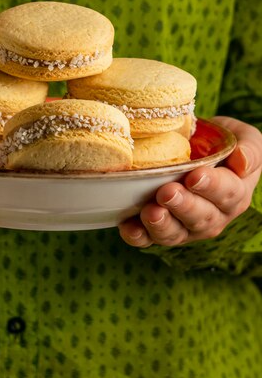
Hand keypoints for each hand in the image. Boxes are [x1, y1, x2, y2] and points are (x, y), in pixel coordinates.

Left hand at [119, 116, 261, 247]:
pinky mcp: (160, 231)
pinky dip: (138, 235)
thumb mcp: (243, 138)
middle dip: (183, 206)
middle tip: (167, 192)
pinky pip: (148, 239)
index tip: (195, 177)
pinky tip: (128, 227)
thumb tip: (242, 161)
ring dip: (161, 225)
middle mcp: (212, 216)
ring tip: (150, 212)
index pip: (227, 193)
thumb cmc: (221, 143)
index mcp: (235, 194)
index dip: (211, 187)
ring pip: (175, 233)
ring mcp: (185, 227)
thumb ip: (249, 149)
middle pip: (200, 217)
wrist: (195, 149)